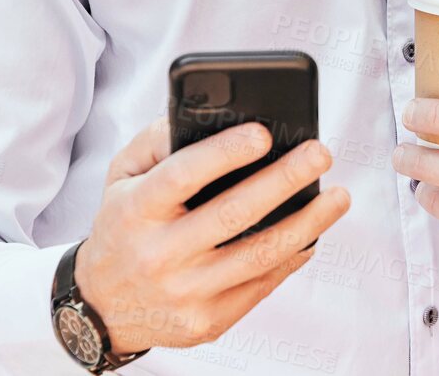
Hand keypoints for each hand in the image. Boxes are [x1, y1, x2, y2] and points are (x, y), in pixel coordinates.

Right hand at [74, 115, 349, 353]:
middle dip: (284, 180)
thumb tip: (207, 116)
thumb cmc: (122, 226)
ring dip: (307, 223)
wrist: (101, 306)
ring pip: (258, 255)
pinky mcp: (207, 322)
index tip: (264, 133)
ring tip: (337, 196)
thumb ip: (157, 140)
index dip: (225, 153)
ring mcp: (184, 293)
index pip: (182, 175)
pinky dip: (292, 257)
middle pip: (232, 214)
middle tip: (320, 153)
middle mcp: (158, 254)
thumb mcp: (121, 176)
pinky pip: (261, 286)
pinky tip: (312, 232)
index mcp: (134, 210)